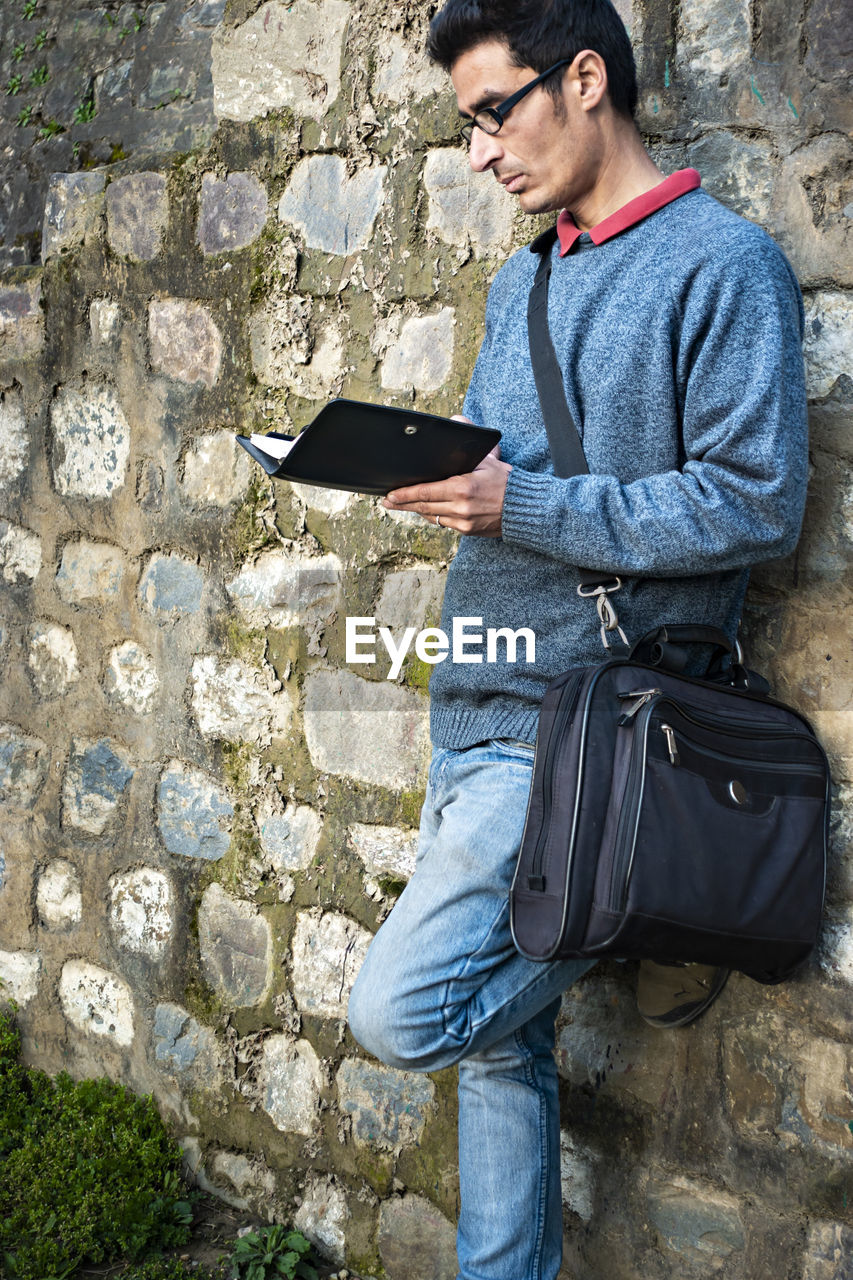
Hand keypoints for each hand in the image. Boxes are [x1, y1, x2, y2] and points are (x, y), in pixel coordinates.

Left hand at [382, 416, 510, 536]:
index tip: (390, 494)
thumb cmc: (506, 481)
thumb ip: (469, 438)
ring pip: (431, 516)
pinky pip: (443, 523)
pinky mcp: (467, 531)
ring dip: (415, 510)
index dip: (405, 494)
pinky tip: (424, 511)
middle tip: (387, 501)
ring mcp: (463, 521)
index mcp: (462, 487)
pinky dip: (433, 515)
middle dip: (403, 504)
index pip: (425, 491)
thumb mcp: (488, 458)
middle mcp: (460, 507)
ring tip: (401, 505)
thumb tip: (458, 419)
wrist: (524, 508)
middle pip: (423, 506)